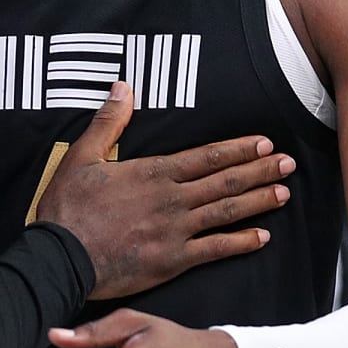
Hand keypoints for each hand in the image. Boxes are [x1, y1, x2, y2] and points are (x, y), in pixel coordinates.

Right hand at [37, 83, 293, 299]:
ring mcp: (175, 231)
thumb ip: (108, 122)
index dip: (237, 149)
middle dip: (259, 170)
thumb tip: (123, 87)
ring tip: (284, 193)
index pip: (205, 157)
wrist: (60, 257)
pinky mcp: (172, 261)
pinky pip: (215, 250)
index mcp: (153, 173)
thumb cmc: (67, 209)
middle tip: (287, 163)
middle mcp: (171, 199)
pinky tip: (262, 237)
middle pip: (224, 181)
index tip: (262, 143)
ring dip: (257, 201)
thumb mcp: (82, 157)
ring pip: (226, 212)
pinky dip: (240, 243)